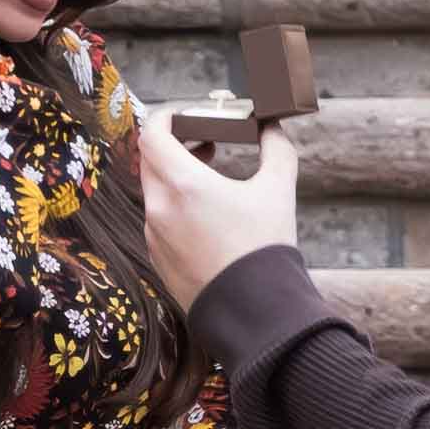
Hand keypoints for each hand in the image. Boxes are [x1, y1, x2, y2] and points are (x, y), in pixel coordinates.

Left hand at [138, 116, 298, 309]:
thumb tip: (272, 127)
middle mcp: (160, 209)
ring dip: (176, 178)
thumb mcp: (279, 190)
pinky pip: (158, 221)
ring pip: (154, 192)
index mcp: (183, 185)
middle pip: (150, 161)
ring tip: (212, 180)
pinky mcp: (158, 260)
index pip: (152, 135)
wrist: (255, 313)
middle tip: (206, 144)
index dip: (166, 118)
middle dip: (175, 146)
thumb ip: (276, 148)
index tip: (185, 115)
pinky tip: (206, 216)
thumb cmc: (265, 248)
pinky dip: (175, 207)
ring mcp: (154, 237)